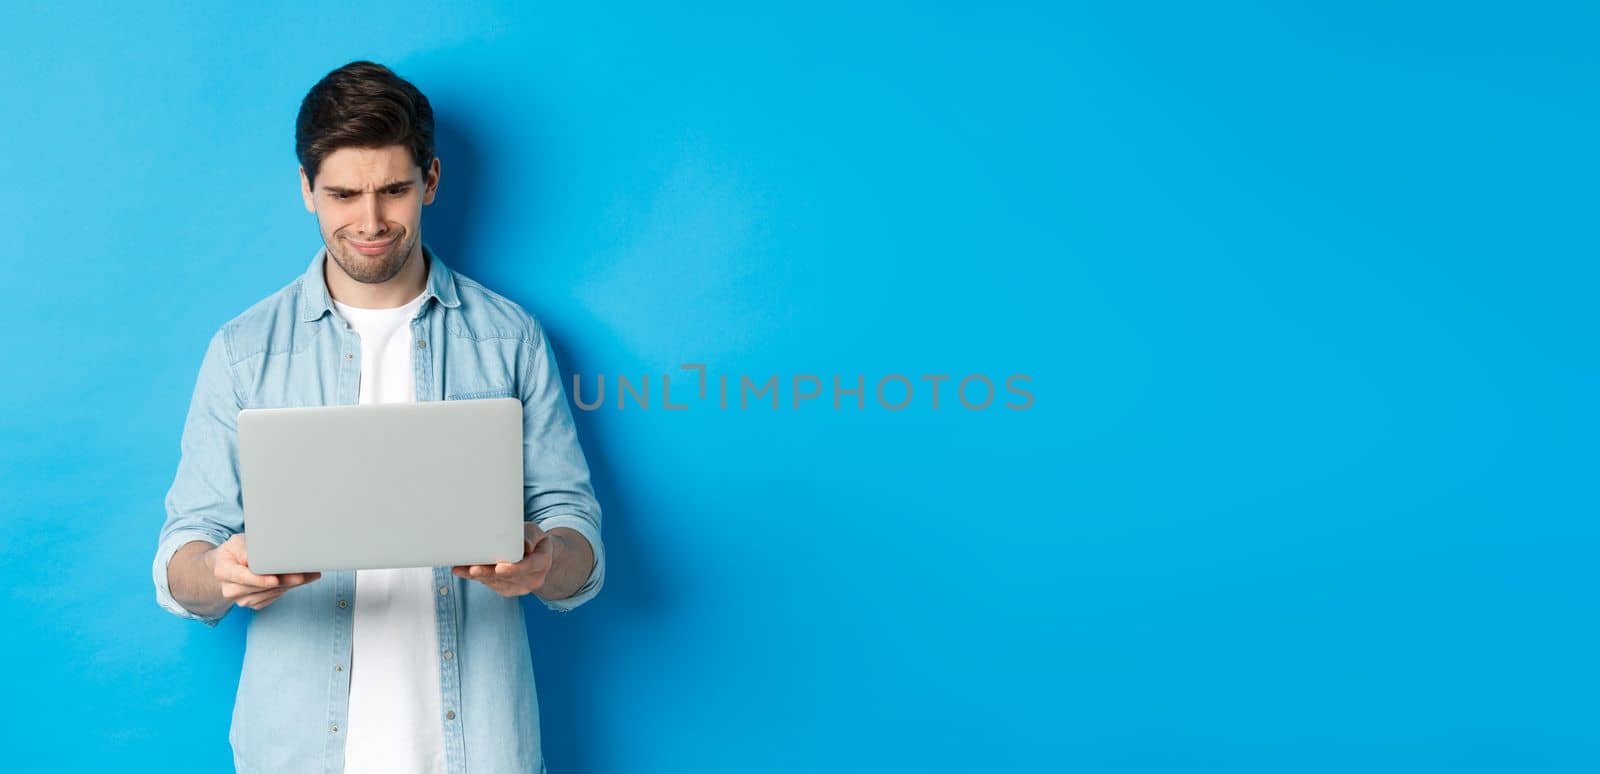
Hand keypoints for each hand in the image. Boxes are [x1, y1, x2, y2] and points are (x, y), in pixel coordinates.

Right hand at [207, 534, 321, 610]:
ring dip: (291, 584)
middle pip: (262, 587)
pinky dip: (288, 587)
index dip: (259, 579)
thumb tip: (256, 556)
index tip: (274, 579)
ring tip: (309, 573)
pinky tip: (299, 579)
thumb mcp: (236, 543)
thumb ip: (245, 549)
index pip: (243, 577)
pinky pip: (274, 597)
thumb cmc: (233, 552)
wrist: (226, 567)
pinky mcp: (253, 603)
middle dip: (285, 579)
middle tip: (305, 573)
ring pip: (271, 593)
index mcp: (223, 571)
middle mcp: (231, 589)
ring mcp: (242, 599)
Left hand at [451, 522, 555, 597]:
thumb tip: (525, 545)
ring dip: (478, 576)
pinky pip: (490, 585)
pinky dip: (476, 578)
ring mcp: (520, 587)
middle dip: (489, 573)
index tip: (499, 568)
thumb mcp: (535, 532)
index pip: (528, 566)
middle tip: (473, 569)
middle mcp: (533, 579)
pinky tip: (463, 571)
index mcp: (542, 562)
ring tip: (461, 569)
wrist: (538, 557)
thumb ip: (530, 536)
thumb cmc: (534, 541)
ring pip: (496, 583)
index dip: (513, 569)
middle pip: (508, 578)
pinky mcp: (507, 590)